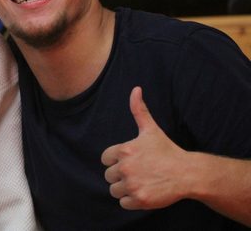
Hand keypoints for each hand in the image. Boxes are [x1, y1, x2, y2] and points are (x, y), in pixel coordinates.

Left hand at [101, 86, 188, 209]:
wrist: (187, 173)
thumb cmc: (167, 151)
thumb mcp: (150, 129)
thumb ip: (139, 110)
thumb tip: (135, 89)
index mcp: (123, 150)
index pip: (105, 159)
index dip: (116, 160)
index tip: (131, 160)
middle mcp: (125, 167)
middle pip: (108, 176)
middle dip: (120, 175)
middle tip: (138, 172)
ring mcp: (132, 184)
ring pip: (114, 190)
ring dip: (124, 188)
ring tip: (140, 182)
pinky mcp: (139, 199)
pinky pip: (123, 203)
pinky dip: (131, 200)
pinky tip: (144, 191)